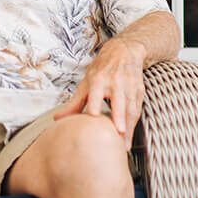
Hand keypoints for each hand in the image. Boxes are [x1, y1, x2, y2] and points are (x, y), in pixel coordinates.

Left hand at [54, 35, 145, 150]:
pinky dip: (133, 125)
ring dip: (128, 127)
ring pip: (130, 108)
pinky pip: (136, 110)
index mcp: (99, 79)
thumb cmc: (102, 70)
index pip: (97, 91)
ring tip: (124, 145)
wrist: (124, 52)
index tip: (94, 114)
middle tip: (119, 133)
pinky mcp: (139, 92)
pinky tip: (128, 137)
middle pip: (118, 101)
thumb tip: (58, 119)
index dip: (96, 101)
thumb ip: (75, 103)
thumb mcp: (86, 82)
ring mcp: (129, 87)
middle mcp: (115, 82)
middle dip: (119, 117)